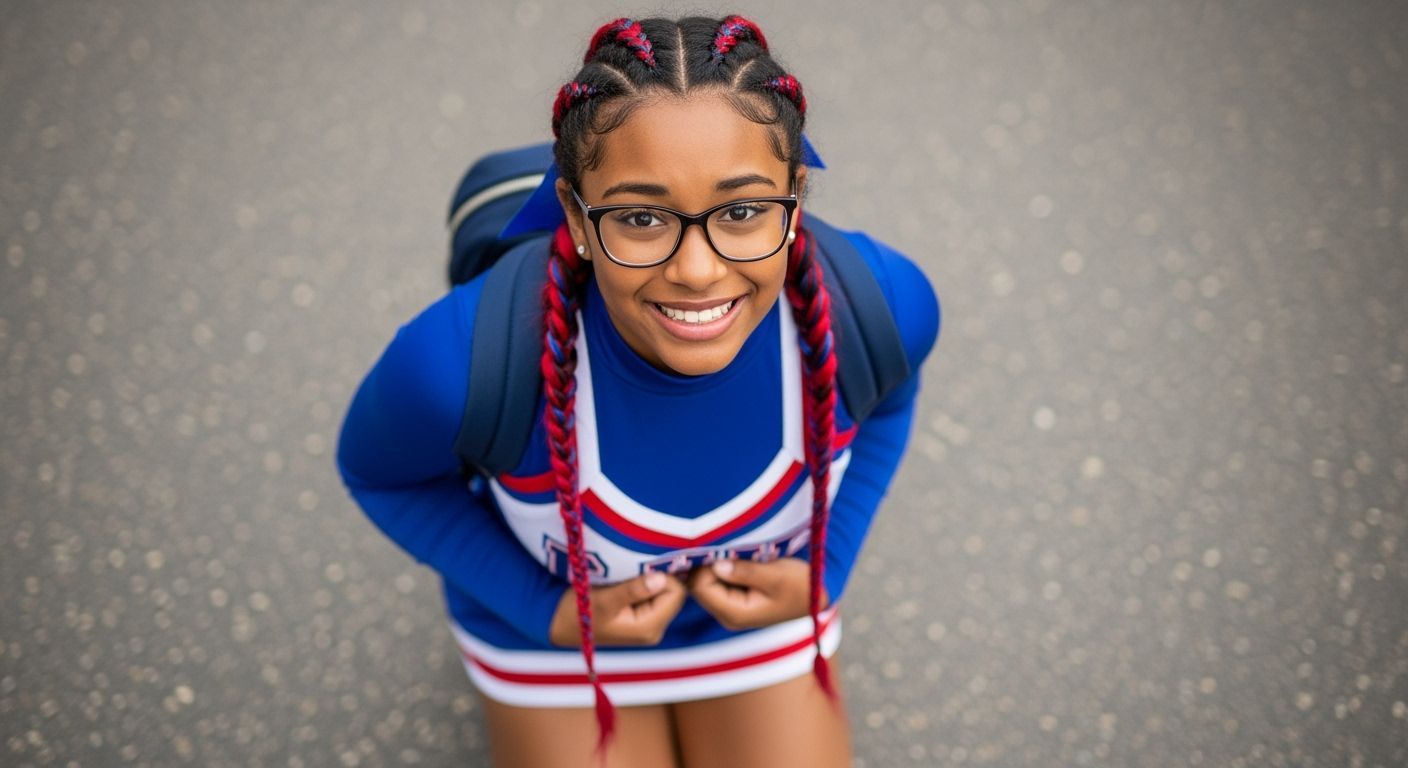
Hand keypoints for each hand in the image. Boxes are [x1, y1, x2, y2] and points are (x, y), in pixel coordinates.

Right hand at [548, 571, 686, 646]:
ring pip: (664, 590)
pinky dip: (643, 580)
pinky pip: (653, 592)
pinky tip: (626, 576)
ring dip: (649, 576)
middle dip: (658, 574)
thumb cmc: (575, 612)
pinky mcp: (641, 614)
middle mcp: (653, 628)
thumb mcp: (602, 600)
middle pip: (673, 591)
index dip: (664, 573)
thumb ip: (632, 590)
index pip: (676, 592)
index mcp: (648, 627)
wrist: (556, 622)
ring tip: (627, 570)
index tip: (642, 561)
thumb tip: (662, 578)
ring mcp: (648, 622)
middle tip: (635, 562)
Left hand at [687, 557, 827, 630]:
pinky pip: (717, 579)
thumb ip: (745, 571)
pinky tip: (740, 556)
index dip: (705, 564)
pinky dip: (723, 565)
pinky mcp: (734, 598)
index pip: (700, 586)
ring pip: (705, 580)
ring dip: (716, 562)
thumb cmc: (802, 585)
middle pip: (698, 584)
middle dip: (708, 562)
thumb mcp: (777, 575)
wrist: (819, 595)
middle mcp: (727, 613)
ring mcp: (730, 607)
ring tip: (738, 550)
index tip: (723, 546)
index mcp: (735, 613)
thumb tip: (715, 564)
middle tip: (728, 544)